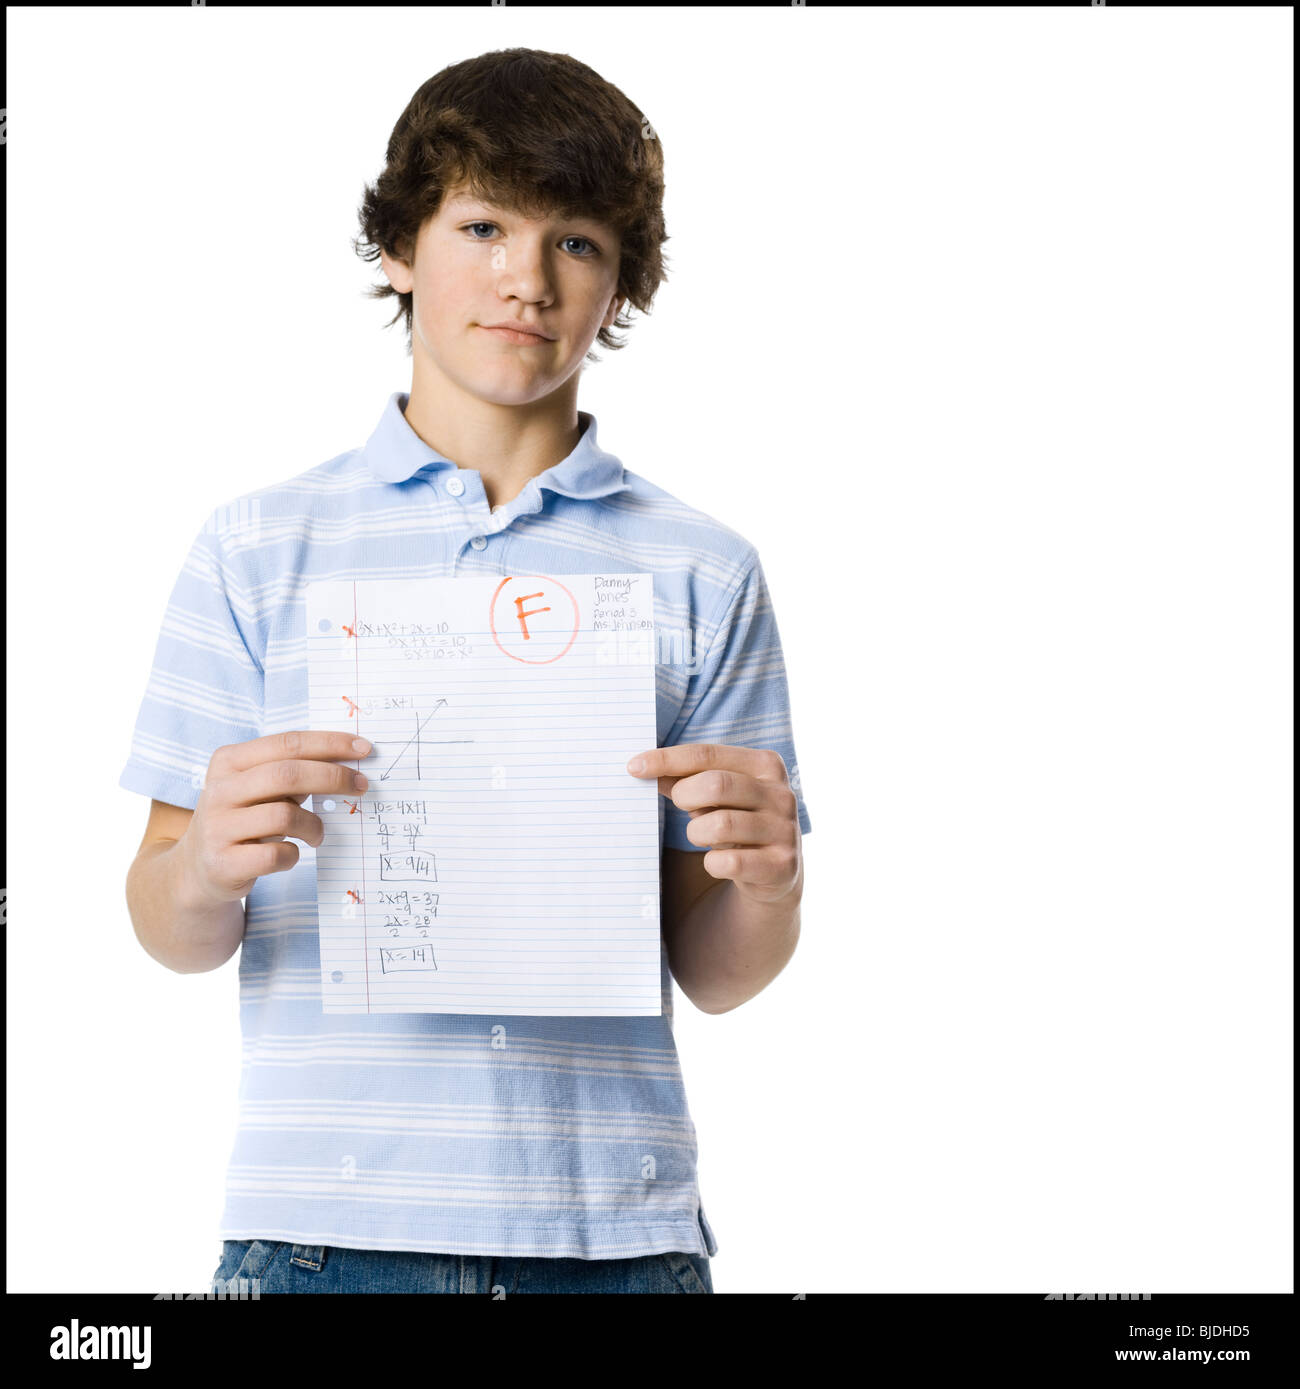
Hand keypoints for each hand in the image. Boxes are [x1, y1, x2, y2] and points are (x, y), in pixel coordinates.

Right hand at [177, 730, 371, 908]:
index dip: (330, 744)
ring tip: (317, 835)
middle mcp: (219, 790)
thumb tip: (349, 762)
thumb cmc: (244, 819)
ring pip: (284, 816)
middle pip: (288, 774)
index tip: (364, 749)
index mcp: (229, 761)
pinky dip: (294, 855)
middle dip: (333, 777)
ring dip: (314, 825)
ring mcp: (218, 827)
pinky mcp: (222, 863)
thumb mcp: (259, 788)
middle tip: (361, 786)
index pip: (287, 743)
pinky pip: (275, 855)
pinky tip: (291, 854)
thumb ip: (292, 771)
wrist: (197, 869)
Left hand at [626, 742, 801, 903]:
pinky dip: (712, 863)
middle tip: (680, 805)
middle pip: (716, 785)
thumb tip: (644, 767)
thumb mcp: (718, 796)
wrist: (777, 873)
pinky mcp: (782, 866)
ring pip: (720, 824)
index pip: (708, 754)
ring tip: (701, 835)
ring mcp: (785, 831)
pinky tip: (717, 862)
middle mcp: (782, 794)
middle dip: (685, 796)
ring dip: (697, 832)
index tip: (634, 767)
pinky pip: (729, 862)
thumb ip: (687, 779)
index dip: (667, 759)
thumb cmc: (738, 821)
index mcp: (766, 765)